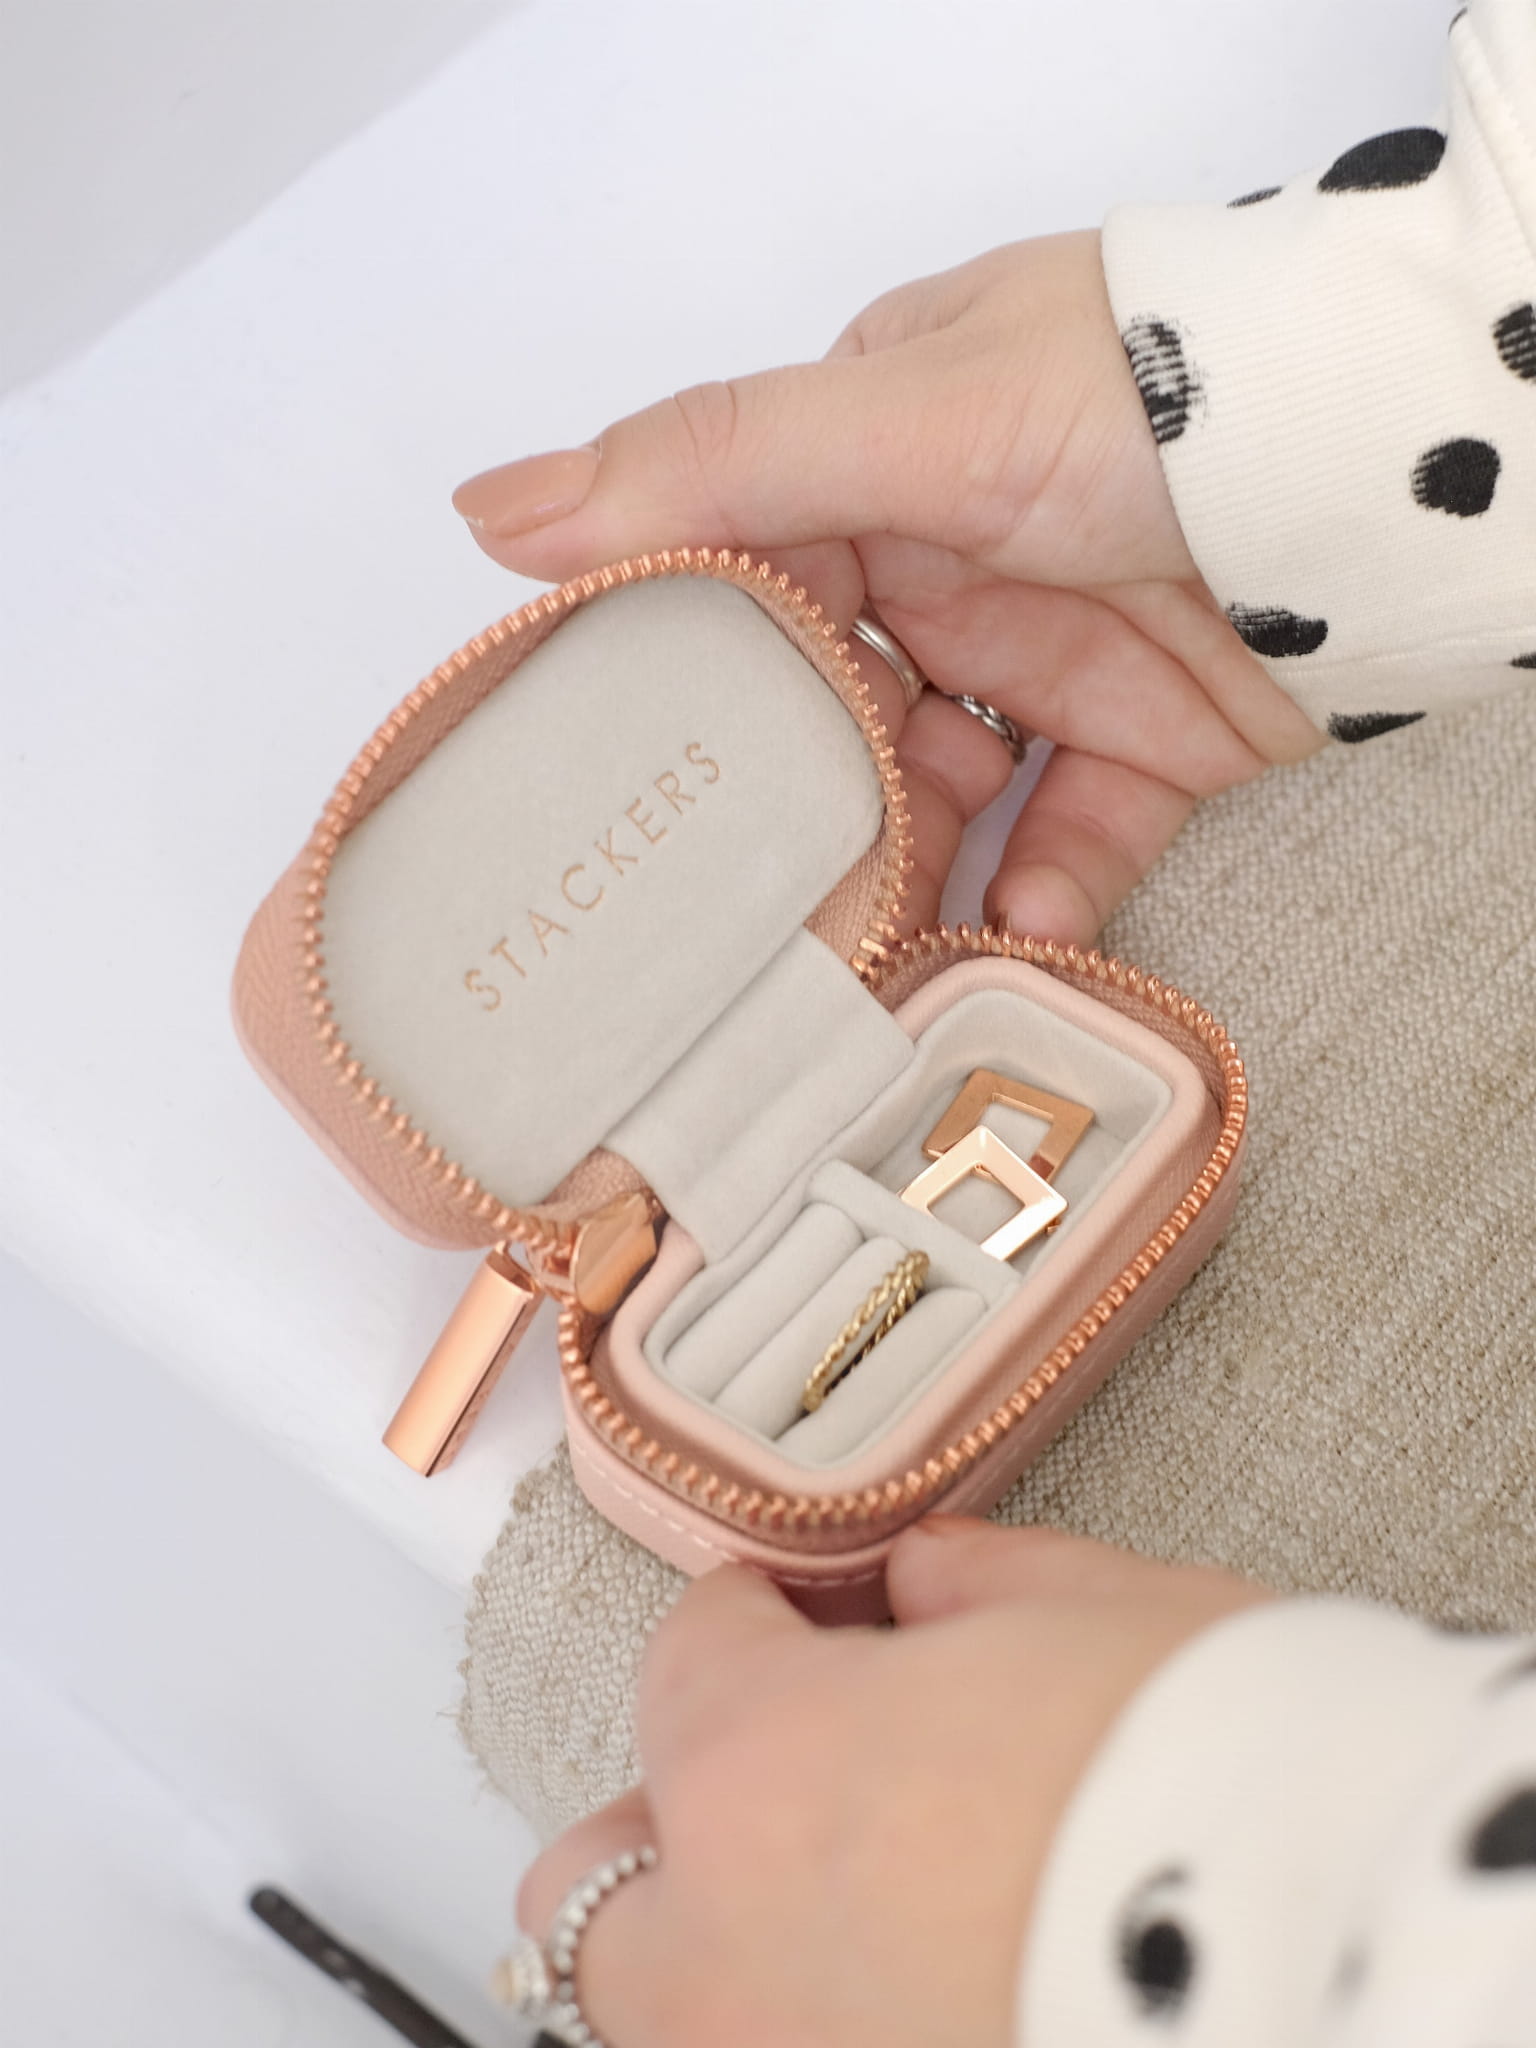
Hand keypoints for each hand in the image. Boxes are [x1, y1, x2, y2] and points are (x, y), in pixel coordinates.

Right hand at [452, 231, 1321, 940]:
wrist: (1374, 481)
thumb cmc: (1136, 404)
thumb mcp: (907, 415)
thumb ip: (710, 467)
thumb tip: (491, 509)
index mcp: (872, 459)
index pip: (734, 576)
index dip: (675, 679)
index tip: (616, 790)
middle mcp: (948, 561)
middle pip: (829, 711)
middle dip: (793, 807)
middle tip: (737, 912)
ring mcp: (1046, 659)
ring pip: (938, 796)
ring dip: (910, 871)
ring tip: (871, 956)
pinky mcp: (1145, 744)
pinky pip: (1069, 844)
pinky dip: (1047, 895)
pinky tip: (1023, 940)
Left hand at [514, 1520, 1268, 2047]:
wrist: (1347, 1965)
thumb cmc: (1229, 1785)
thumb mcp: (1105, 1616)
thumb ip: (975, 1585)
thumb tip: (929, 1581)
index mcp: (761, 1763)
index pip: (688, 1658)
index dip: (751, 1620)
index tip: (794, 1620)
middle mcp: (727, 1945)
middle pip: (597, 1878)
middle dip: (676, 1817)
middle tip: (784, 1781)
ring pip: (663, 2009)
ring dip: (718, 1946)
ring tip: (846, 1910)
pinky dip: (816, 2017)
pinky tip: (919, 1983)